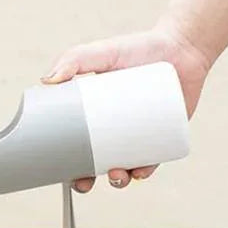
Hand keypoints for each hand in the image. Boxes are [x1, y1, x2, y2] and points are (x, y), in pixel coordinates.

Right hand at [42, 19, 210, 190]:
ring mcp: (140, 133)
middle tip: (85, 181)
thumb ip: (72, 59)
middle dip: (88, 179)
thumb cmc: (139, 47)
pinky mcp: (164, 135)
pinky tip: (139, 173)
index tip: (59, 171)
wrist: (181, 46)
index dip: (66, 161)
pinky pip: (152, 160)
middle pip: (96, 162)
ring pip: (125, 166)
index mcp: (94, 113)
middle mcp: (116, 127)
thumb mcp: (101, 52)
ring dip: (118, 180)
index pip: (75, 143)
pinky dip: (145, 170)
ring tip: (116, 174)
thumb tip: (46, 81)